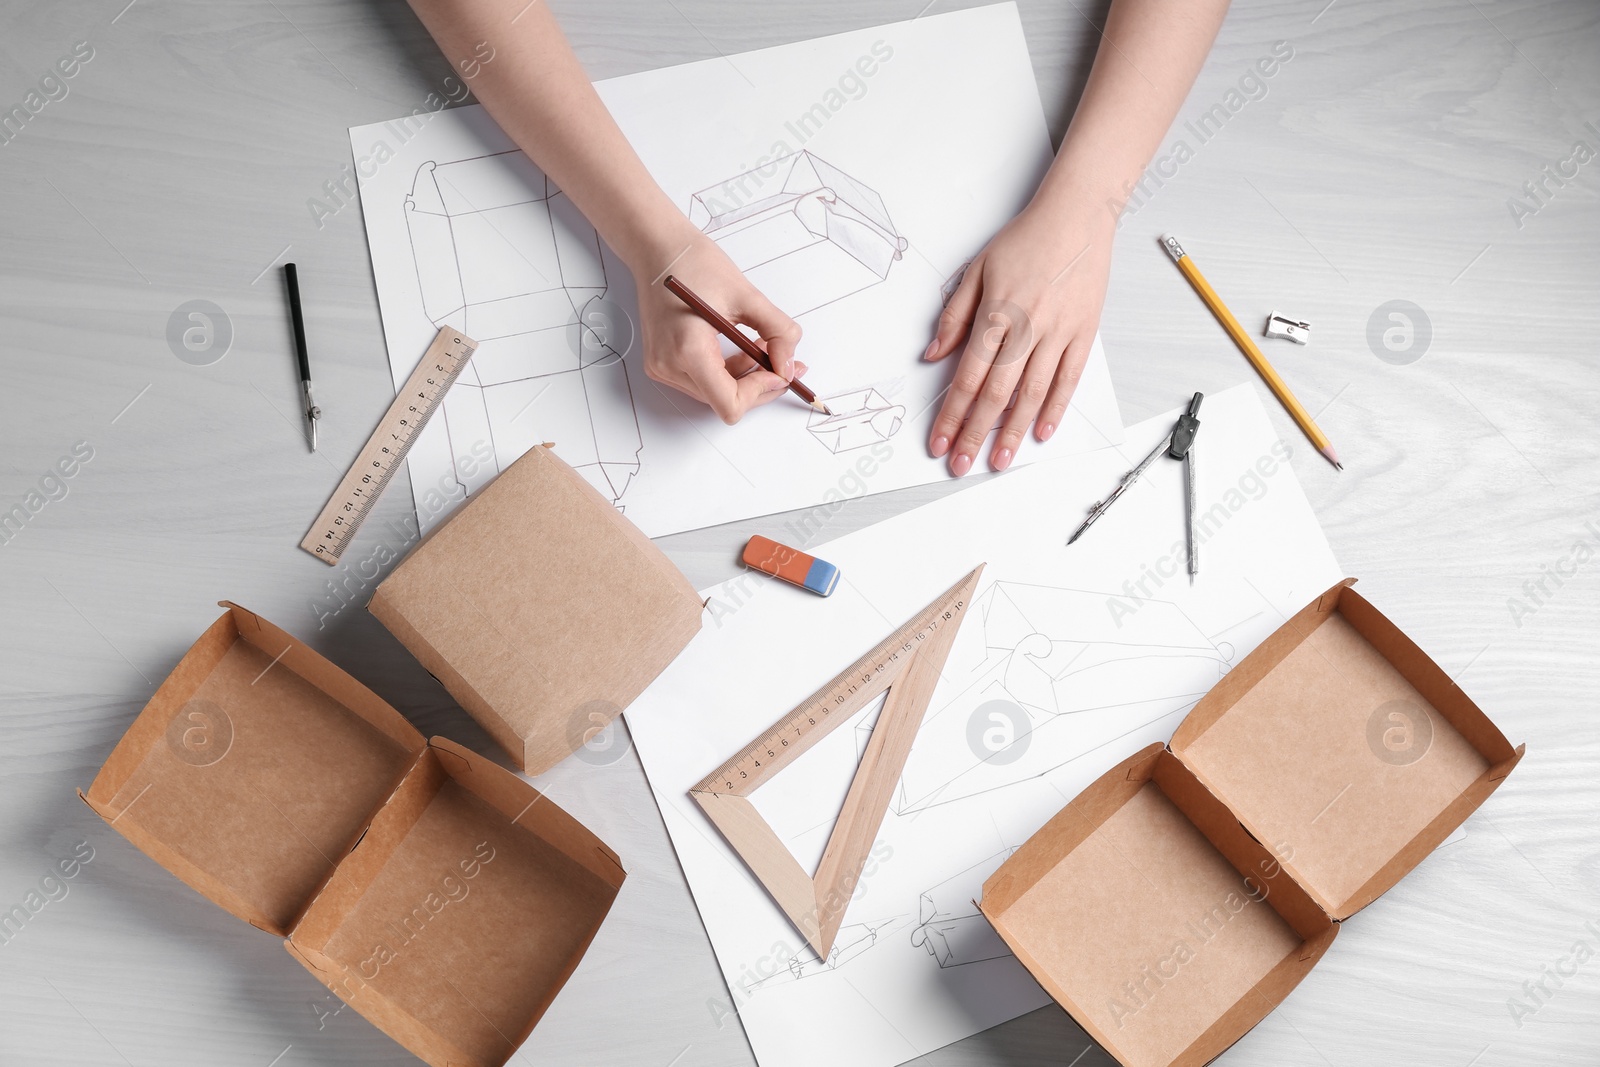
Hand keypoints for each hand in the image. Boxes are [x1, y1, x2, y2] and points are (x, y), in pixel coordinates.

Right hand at [634, 233, 806, 423]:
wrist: (658, 250)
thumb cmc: (694, 264)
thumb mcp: (747, 296)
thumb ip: (777, 332)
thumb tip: (788, 365)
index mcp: (687, 350)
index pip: (729, 403)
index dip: (761, 392)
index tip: (780, 372)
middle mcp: (669, 366)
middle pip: (724, 402)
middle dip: (759, 385)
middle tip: (785, 364)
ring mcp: (662, 367)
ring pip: (715, 395)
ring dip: (744, 379)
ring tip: (761, 348)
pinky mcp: (662, 364)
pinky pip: (702, 382)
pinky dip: (726, 372)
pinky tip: (739, 348)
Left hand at [923, 203, 1112, 473]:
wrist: (1076, 217)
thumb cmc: (1025, 240)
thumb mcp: (976, 269)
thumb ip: (953, 316)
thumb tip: (932, 355)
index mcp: (995, 313)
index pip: (967, 376)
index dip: (951, 414)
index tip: (939, 441)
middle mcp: (1026, 327)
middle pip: (996, 393)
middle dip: (975, 434)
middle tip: (962, 464)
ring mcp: (1058, 332)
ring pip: (1032, 393)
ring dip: (1013, 431)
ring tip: (1001, 459)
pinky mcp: (1083, 332)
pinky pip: (1068, 379)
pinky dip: (1055, 408)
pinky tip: (1041, 431)